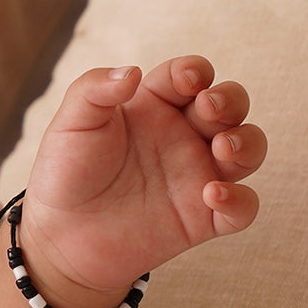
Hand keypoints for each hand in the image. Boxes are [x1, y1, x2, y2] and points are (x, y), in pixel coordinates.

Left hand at [18, 55, 267, 307]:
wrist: (60, 235)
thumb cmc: (66, 172)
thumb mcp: (71, 123)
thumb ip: (94, 90)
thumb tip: (131, 71)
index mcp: (154, 106)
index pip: (190, 76)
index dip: (195, 72)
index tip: (187, 80)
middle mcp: (182, 136)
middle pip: (231, 105)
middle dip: (231, 100)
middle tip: (209, 108)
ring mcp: (196, 175)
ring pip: (248, 150)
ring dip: (247, 143)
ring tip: (223, 149)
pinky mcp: (202, 218)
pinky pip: (241, 209)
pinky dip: (240, 201)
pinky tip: (214, 195)